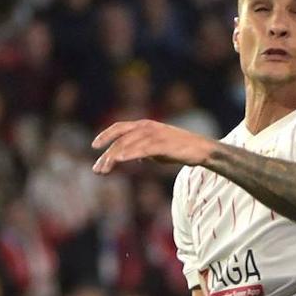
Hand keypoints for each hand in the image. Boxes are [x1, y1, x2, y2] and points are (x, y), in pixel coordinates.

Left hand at [91, 120, 216, 173]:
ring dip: (113, 157)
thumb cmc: (180, 148)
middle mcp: (148, 127)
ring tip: (104, 170)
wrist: (201, 149)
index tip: (94, 146)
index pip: (120, 127)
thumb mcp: (157, 148)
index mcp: (145, 125)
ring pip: (128, 144)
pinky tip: (120, 160)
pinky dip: (130, 154)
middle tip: (97, 169)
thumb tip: (134, 157)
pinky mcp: (162, 144)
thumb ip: (144, 149)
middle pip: (120, 139)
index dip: (106, 135)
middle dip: (106, 154)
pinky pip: (142, 149)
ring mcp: (155, 135)